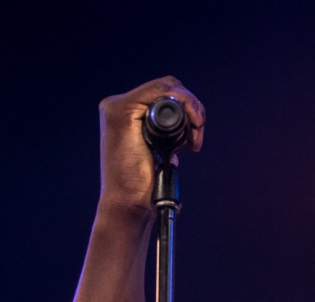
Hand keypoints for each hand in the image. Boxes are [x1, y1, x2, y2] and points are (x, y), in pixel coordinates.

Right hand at [97, 76, 205, 216]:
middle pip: (167, 87)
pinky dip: (182, 102)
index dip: (188, 109)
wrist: (128, 202)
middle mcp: (118, 106)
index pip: (163, 94)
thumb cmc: (143, 184)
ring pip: (166, 86)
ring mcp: (117, 107)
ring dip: (191, 107)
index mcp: (126, 114)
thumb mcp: (157, 152)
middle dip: (192, 108)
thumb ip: (165, 136)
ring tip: (195, 137)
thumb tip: (186, 130)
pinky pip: (158, 91)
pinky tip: (192, 124)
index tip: (197, 137)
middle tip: (198, 137)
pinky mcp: (121, 112)